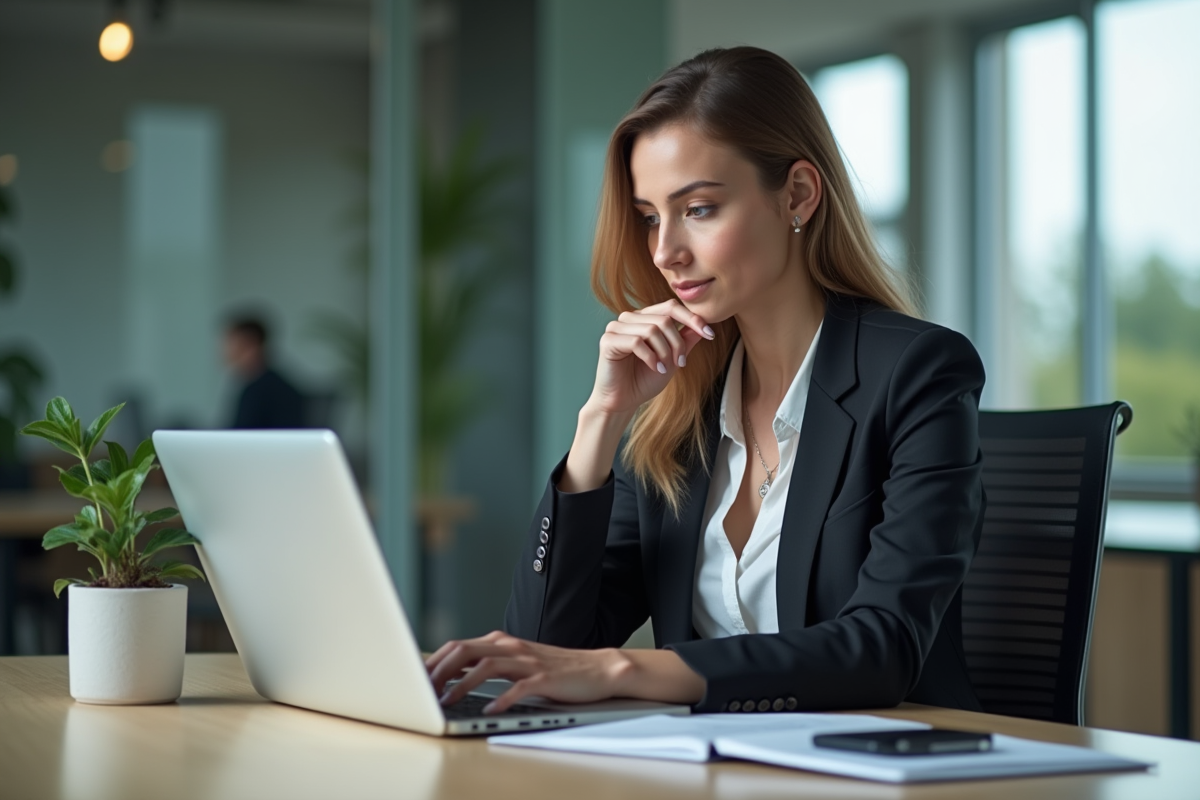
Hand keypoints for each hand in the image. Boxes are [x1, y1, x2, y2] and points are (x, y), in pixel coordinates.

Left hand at [425, 631, 626, 713]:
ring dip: (462, 685)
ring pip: (486, 667)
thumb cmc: (555, 670)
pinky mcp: (544, 678)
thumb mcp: (517, 663)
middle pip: (465, 651)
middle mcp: (511, 647)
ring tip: (445, 701)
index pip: (458, 646)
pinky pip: (518, 688)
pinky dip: (501, 699)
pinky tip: (489, 710)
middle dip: (439, 670)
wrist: (597, 669)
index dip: (433, 661)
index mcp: (501, 642)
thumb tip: (452, 675)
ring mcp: (528, 661)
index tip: (414, 678)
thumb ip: (488, 664)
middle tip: (421, 690)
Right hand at [589, 300, 713, 416]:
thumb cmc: (644, 380)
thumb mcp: (671, 359)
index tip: (710, 334)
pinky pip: (636, 342)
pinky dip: (650, 357)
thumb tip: (702, 325)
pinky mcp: (608, 340)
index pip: (670, 307)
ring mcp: (616, 327)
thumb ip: (685, 341)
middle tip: (680, 362)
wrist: (623, 401)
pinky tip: (654, 368)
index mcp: (644, 318)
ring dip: (664, 351)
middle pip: (664, 319)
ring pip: (652, 329)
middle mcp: (629, 318)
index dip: (692, 318)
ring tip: (664, 368)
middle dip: (678, 343)